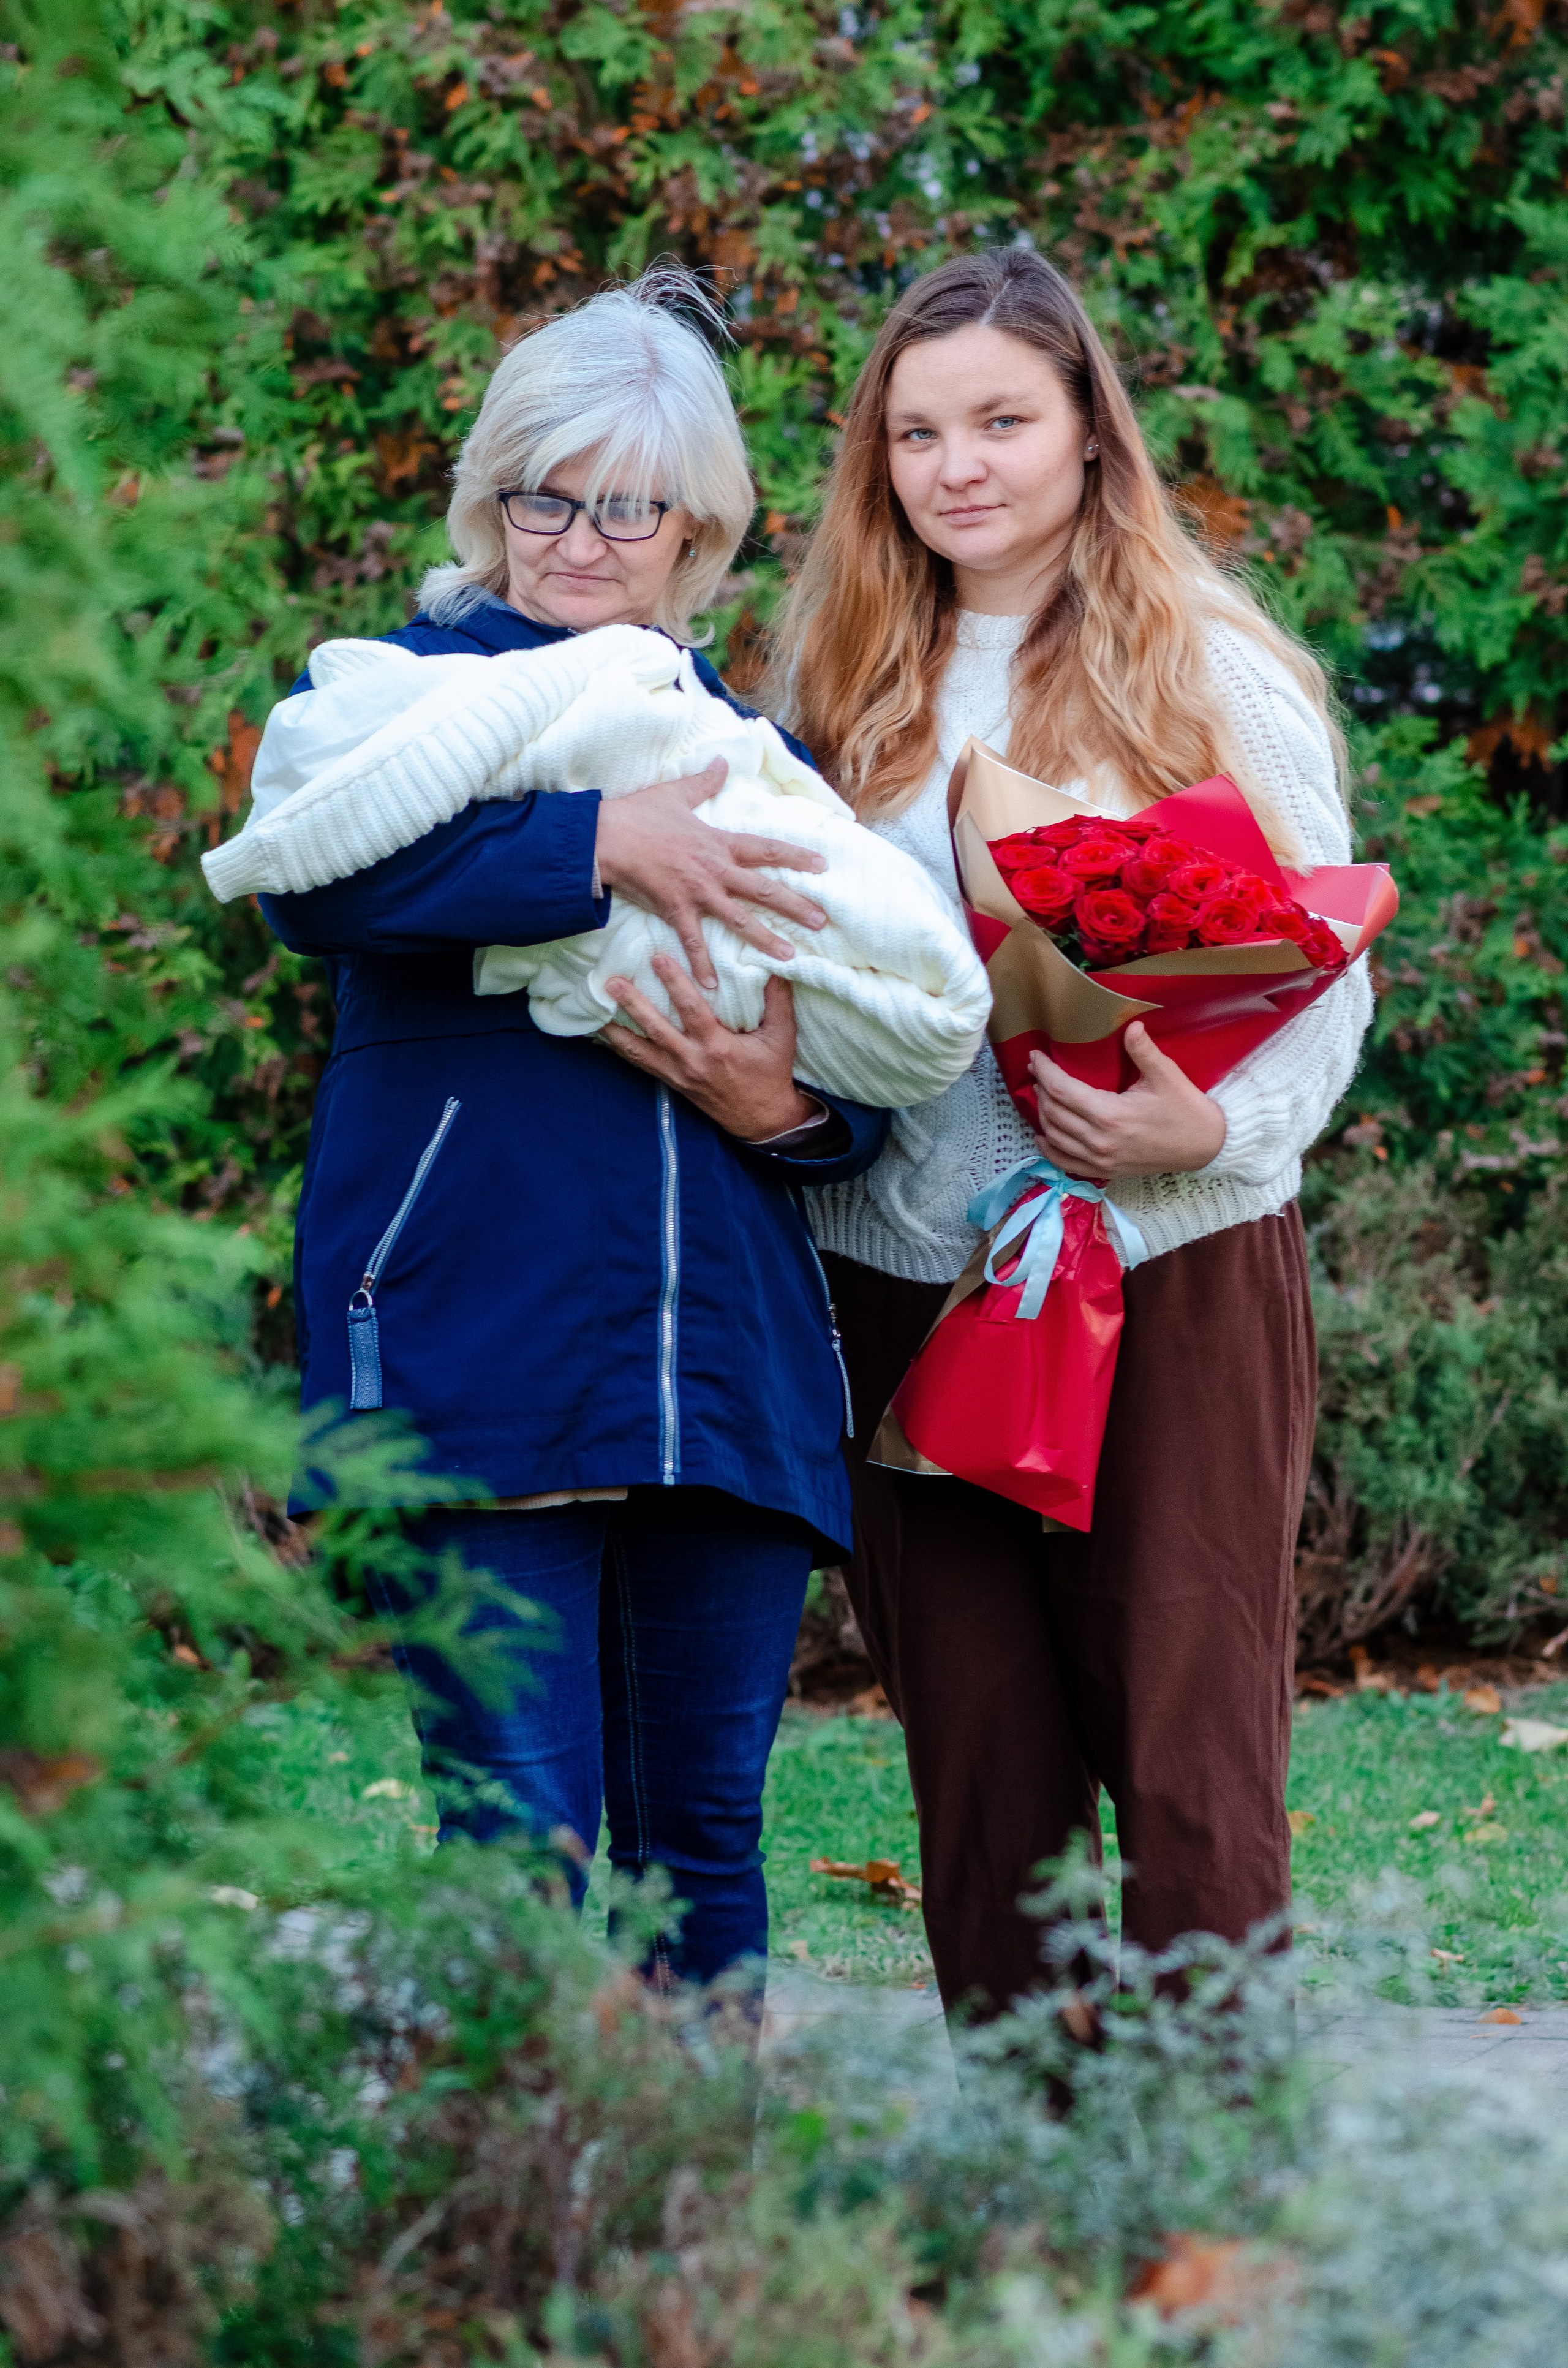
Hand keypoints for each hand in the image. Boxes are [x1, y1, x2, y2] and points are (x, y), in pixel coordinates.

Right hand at [593, 759, 827, 990]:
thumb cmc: (638, 814)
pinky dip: (701, 964)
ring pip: (739, 919)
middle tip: (821, 922)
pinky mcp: (674, 909)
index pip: (765, 849)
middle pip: (763, 889)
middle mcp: (714, 870)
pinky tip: (712, 986)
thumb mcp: (675, 792)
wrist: (606, 838)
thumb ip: (704, 780)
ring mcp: (696, 892)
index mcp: (718, 843)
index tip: (822, 865)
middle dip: (795, 905)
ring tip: (789, 956)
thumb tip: (723, 761)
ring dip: (765, 939)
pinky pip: (692, 941)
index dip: (795, 856)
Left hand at [601, 959, 816, 1140]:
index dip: (674, 983)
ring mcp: (678, 1074)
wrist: (761, 1118)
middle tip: (612, 982)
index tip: (658, 958)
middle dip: (633, 1003)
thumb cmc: (771, 1074)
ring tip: (596, 1007)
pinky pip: (640, 1064)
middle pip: (655, 1028)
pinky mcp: (671, 1082)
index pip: (691, 1009)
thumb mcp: (782, 1037)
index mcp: (718, 1046)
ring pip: (639, 1050)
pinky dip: (621, 1049)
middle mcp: (692, 1060)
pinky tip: (603, 1034)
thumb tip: (777, 964)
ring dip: (616, 1028)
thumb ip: (778, 1000)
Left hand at [1029, 1022, 1226, 1180]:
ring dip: (1043, 1115)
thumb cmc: (1186, 1109)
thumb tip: (1131, 1025)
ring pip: (1054, 1136)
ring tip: (1041, 1094)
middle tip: (1037, 1071)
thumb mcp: (1166, 1075)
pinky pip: (1065, 1163)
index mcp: (1110, 1114)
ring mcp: (1100, 1159)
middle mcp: (1099, 1140)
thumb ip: (1143, 1051)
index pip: (1061, 1089)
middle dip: (1040, 1088)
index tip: (1035, 1056)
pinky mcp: (1105, 1172)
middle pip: (1053, 1112)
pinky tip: (1044, 1135)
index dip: (1044, 1070)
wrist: (1205, 1147)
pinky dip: (1049, 1148)